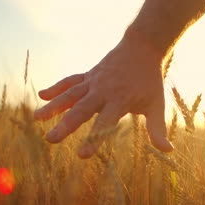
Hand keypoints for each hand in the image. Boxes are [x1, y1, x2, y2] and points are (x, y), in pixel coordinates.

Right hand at [34, 33, 173, 158]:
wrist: (142, 48)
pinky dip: (56, 88)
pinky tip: (42, 96)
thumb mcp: (156, 105)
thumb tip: (168, 150)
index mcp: (119, 100)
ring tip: (37, 119)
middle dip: (65, 125)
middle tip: (50, 140)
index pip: (104, 123)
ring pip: (70, 94)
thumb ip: (157, 129)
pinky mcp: (88, 75)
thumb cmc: (150, 81)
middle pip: (81, 110)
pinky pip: (70, 81)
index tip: (82, 155)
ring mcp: (93, 81)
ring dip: (53, 106)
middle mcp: (102, 91)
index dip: (93, 139)